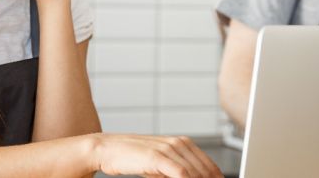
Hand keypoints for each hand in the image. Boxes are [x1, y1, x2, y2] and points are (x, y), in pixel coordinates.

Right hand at [92, 134, 222, 177]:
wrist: (109, 148)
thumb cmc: (134, 157)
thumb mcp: (160, 164)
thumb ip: (177, 170)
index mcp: (183, 143)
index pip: (209, 166)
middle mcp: (179, 143)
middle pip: (205, 171)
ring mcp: (169, 149)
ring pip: (195, 173)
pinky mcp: (158, 157)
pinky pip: (181, 174)